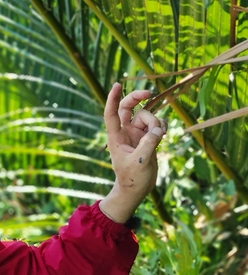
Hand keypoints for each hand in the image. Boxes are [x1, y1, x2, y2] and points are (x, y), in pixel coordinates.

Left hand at [100, 84, 165, 223]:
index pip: (111, 113)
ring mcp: (136, 134)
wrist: (136, 190)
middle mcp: (125, 132)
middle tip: (149, 92)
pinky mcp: (147, 139)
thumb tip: (158, 129)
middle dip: (137, 98)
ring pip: (146, 116)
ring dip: (155, 121)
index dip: (112, 98)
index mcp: (116, 137)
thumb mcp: (140, 163)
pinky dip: (160, 125)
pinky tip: (163, 133)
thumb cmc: (132, 179)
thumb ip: (149, 144)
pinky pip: (155, 125)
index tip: (117, 84)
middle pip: (128, 107)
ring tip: (160, 135)